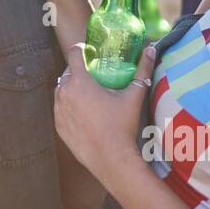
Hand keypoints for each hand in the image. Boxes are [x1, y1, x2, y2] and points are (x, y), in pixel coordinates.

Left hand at [53, 43, 156, 183]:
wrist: (111, 159)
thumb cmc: (122, 126)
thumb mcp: (134, 96)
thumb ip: (142, 70)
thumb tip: (151, 49)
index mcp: (80, 82)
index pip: (74, 54)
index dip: (81, 49)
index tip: (90, 52)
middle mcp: (64, 93)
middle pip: (68, 72)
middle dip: (78, 71)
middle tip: (94, 75)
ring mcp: (58, 110)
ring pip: (61, 90)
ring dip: (71, 88)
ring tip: (88, 94)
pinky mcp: (58, 126)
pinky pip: (60, 109)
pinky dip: (68, 106)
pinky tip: (82, 112)